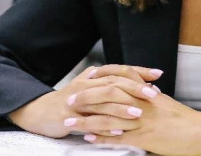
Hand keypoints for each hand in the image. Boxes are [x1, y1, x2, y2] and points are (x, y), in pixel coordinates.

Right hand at [8, 65, 162, 138]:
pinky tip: (119, 130)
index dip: (140, 71)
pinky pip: (91, 120)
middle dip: (135, 88)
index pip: (121, 69)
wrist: (41, 112)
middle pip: (114, 82)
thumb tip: (143, 83)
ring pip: (103, 100)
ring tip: (139, 113)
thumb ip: (114, 85)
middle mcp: (87, 83)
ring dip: (122, 107)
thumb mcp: (93, 88)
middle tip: (154, 94)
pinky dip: (106, 125)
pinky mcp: (70, 115)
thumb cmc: (72, 101)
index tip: (158, 75)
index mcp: (94, 75)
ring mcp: (77, 99)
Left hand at [68, 89, 200, 155]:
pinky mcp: (143, 138)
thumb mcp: (166, 104)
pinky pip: (117, 137)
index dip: (100, 82)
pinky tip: (87, 137)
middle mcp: (141, 104)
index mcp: (146, 94)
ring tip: (69, 122)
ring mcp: (140, 121)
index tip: (85, 82)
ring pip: (107, 118)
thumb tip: (144, 92)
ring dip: (86, 120)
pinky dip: (101, 137)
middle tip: (68, 101)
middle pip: (107, 98)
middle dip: (86, 100)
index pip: (118, 82)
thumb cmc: (185, 120)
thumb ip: (152, 98)